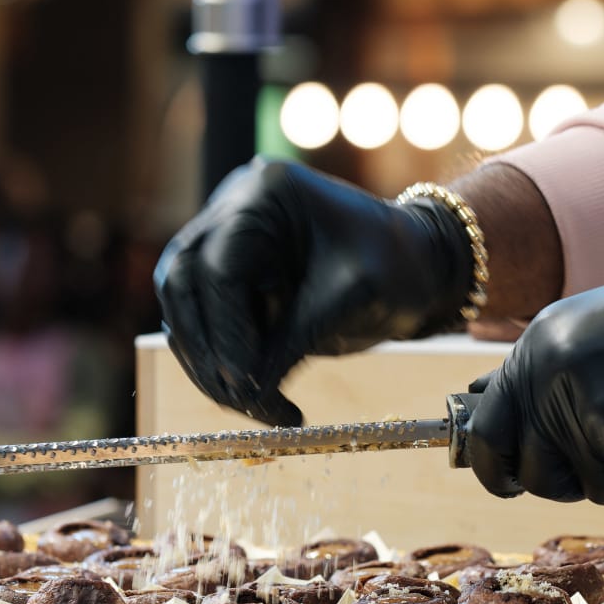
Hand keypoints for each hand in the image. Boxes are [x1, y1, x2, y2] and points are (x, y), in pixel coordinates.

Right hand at [154, 158, 471, 426]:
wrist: (420, 266)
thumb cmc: (399, 265)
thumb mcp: (354, 297)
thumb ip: (295, 340)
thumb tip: (244, 393)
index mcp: (264, 193)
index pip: (218, 266)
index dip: (225, 329)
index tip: (244, 382)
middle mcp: (233, 211)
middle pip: (183, 284)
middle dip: (207, 351)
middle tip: (242, 402)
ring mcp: (226, 244)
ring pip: (185, 310)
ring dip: (210, 366)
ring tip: (257, 409)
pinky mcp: (232, 282)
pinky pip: (206, 328)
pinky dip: (224, 367)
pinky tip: (260, 399)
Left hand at [464, 263, 603, 506]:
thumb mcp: (584, 323)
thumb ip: (531, 370)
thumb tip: (477, 403)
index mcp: (539, 353)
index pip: (486, 435)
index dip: (491, 466)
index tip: (504, 476)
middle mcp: (560, 391)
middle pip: (535, 476)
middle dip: (558, 476)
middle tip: (599, 448)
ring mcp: (603, 430)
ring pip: (589, 488)